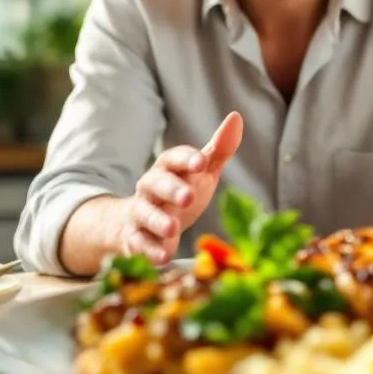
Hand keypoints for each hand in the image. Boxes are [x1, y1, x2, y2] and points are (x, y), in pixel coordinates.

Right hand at [118, 111, 242, 262]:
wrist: (139, 222)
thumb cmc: (179, 192)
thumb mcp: (200, 172)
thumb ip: (218, 149)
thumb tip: (236, 117)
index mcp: (167, 168)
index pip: (173, 158)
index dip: (186, 159)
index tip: (201, 162)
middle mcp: (150, 188)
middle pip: (156, 184)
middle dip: (171, 189)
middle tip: (188, 197)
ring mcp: (141, 214)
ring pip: (144, 214)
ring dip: (157, 221)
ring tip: (172, 229)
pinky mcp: (136, 239)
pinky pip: (139, 244)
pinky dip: (149, 250)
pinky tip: (163, 256)